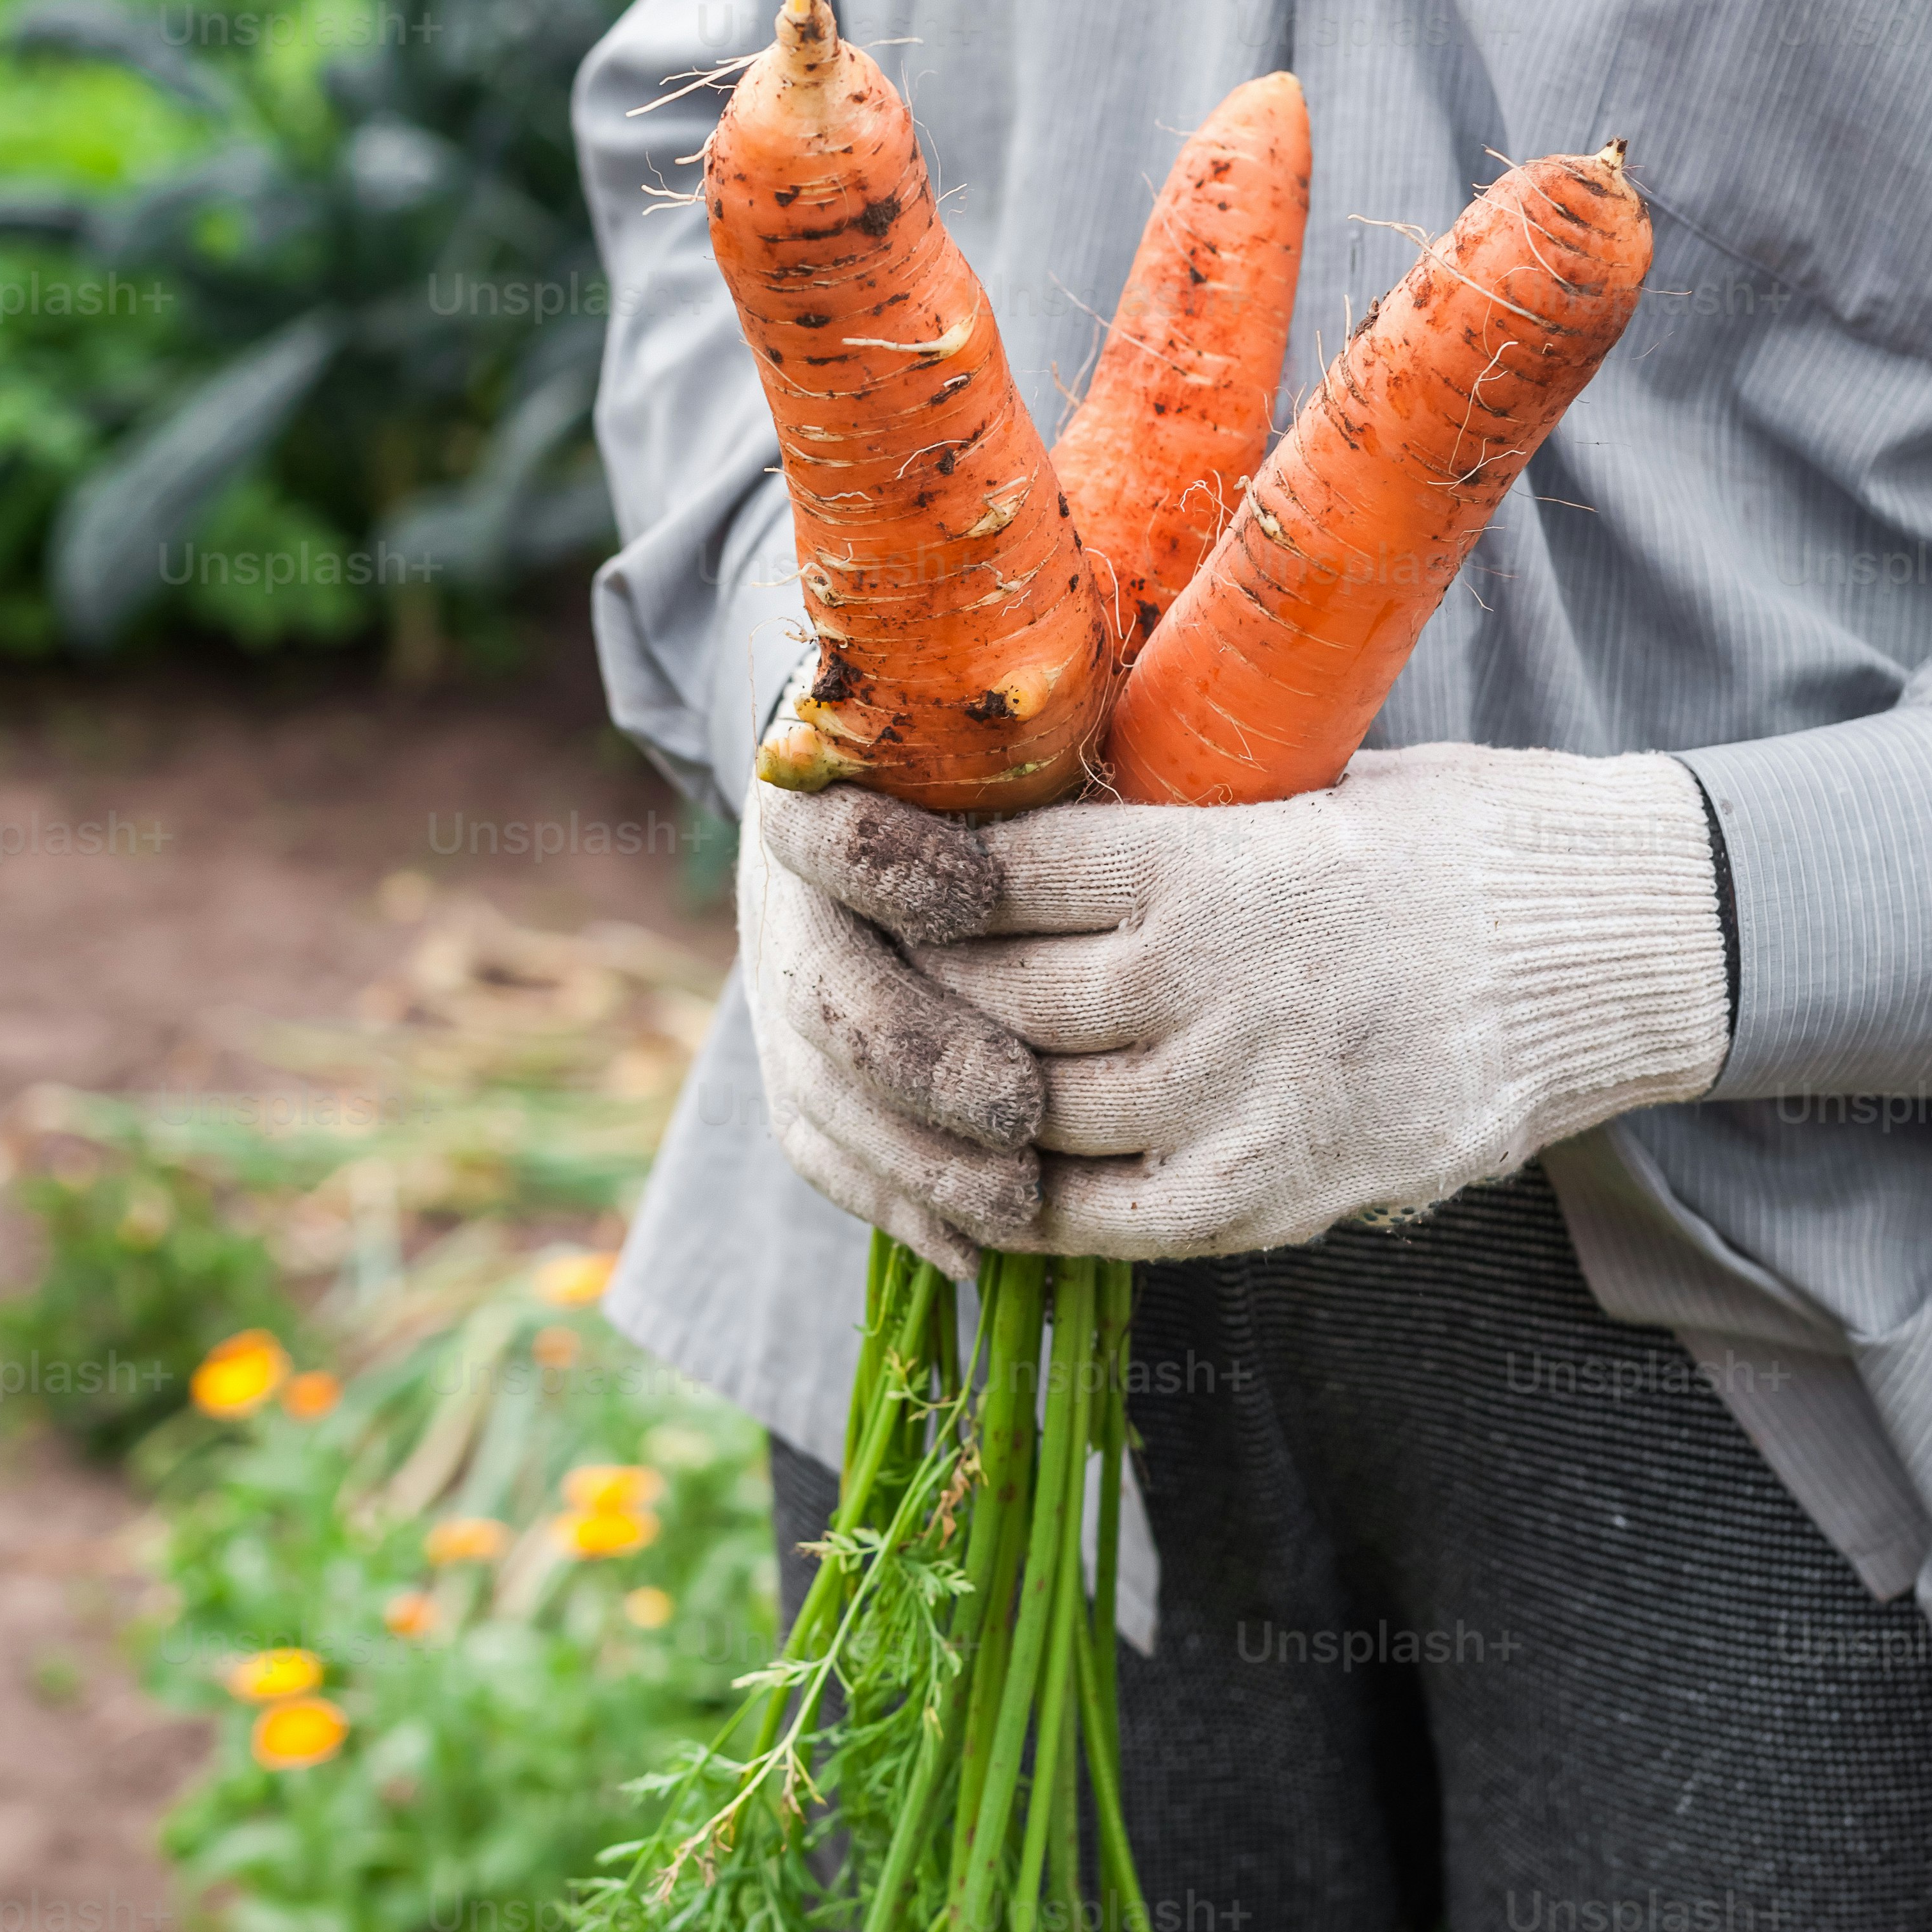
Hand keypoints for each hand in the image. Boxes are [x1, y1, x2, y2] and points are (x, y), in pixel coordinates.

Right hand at [736, 774, 1043, 1281]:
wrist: (913, 801)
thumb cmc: (1013, 763)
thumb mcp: (1027, 734)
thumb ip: (1063, 742)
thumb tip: (1148, 680)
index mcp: (826, 792)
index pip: (826, 831)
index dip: (888, 864)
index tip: (978, 892)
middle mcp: (787, 901)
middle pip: (824, 987)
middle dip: (918, 1052)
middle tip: (1019, 1103)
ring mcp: (782, 993)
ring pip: (819, 1089)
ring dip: (915, 1154)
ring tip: (1016, 1199)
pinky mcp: (795, 1074)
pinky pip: (822, 1151)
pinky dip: (895, 1204)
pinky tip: (972, 1250)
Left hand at [748, 747, 1728, 1262]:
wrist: (1615, 946)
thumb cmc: (1456, 835)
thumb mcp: (1300, 779)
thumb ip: (1163, 808)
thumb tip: (1012, 797)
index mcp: (1208, 869)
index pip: (986, 873)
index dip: (884, 852)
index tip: (812, 821)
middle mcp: (1206, 994)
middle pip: (983, 995)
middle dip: (902, 966)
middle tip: (846, 936)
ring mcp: (1237, 1109)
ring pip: (1023, 1109)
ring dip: (948, 1079)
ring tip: (904, 1039)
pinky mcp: (1268, 1198)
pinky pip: (1092, 1218)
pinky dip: (1016, 1191)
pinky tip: (978, 1156)